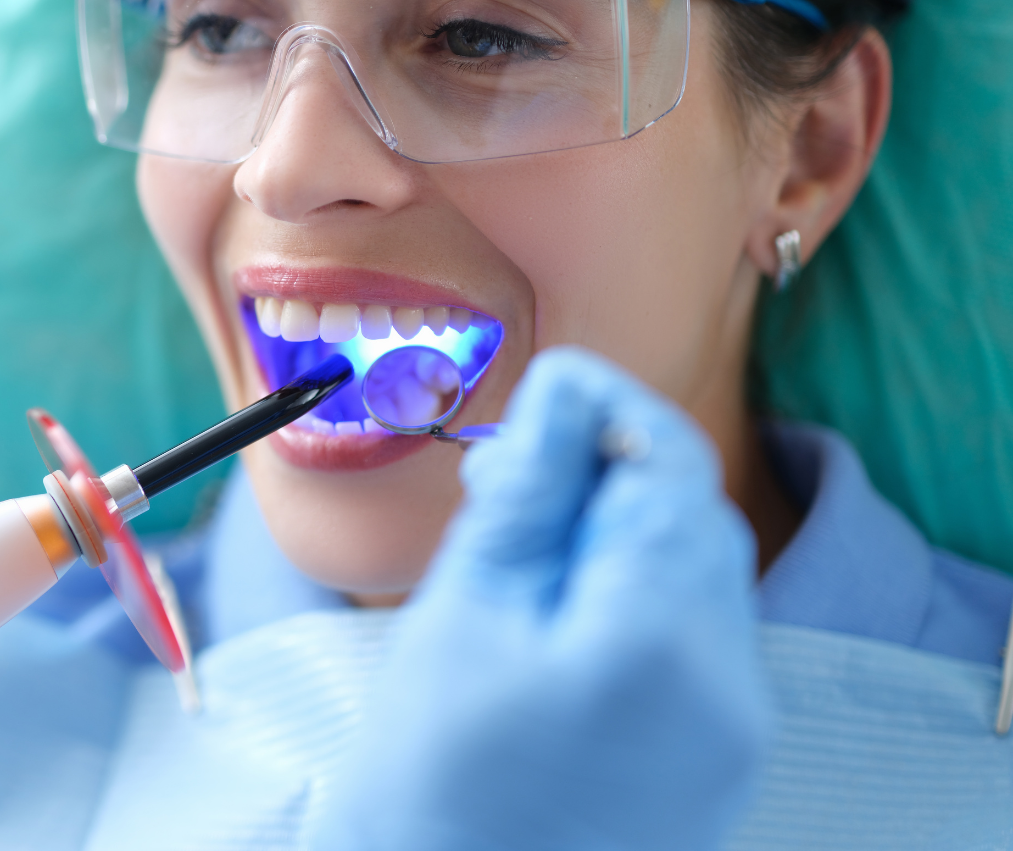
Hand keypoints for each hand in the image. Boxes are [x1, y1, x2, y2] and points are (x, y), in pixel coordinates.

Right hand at [304, 346, 771, 850]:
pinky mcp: (720, 761)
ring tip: (522, 551)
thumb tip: (567, 390)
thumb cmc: (429, 774)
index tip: (544, 389)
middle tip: (510, 476)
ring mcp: (734, 732)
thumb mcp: (463, 610)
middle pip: (693, 520)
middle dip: (609, 474)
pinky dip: (637, 603)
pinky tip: (559, 617)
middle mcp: (728, 684)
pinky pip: (696, 642)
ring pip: (698, 577)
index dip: (607, 407)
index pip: (668, 465)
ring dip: (622, 537)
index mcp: (661, 638)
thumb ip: (529, 492)